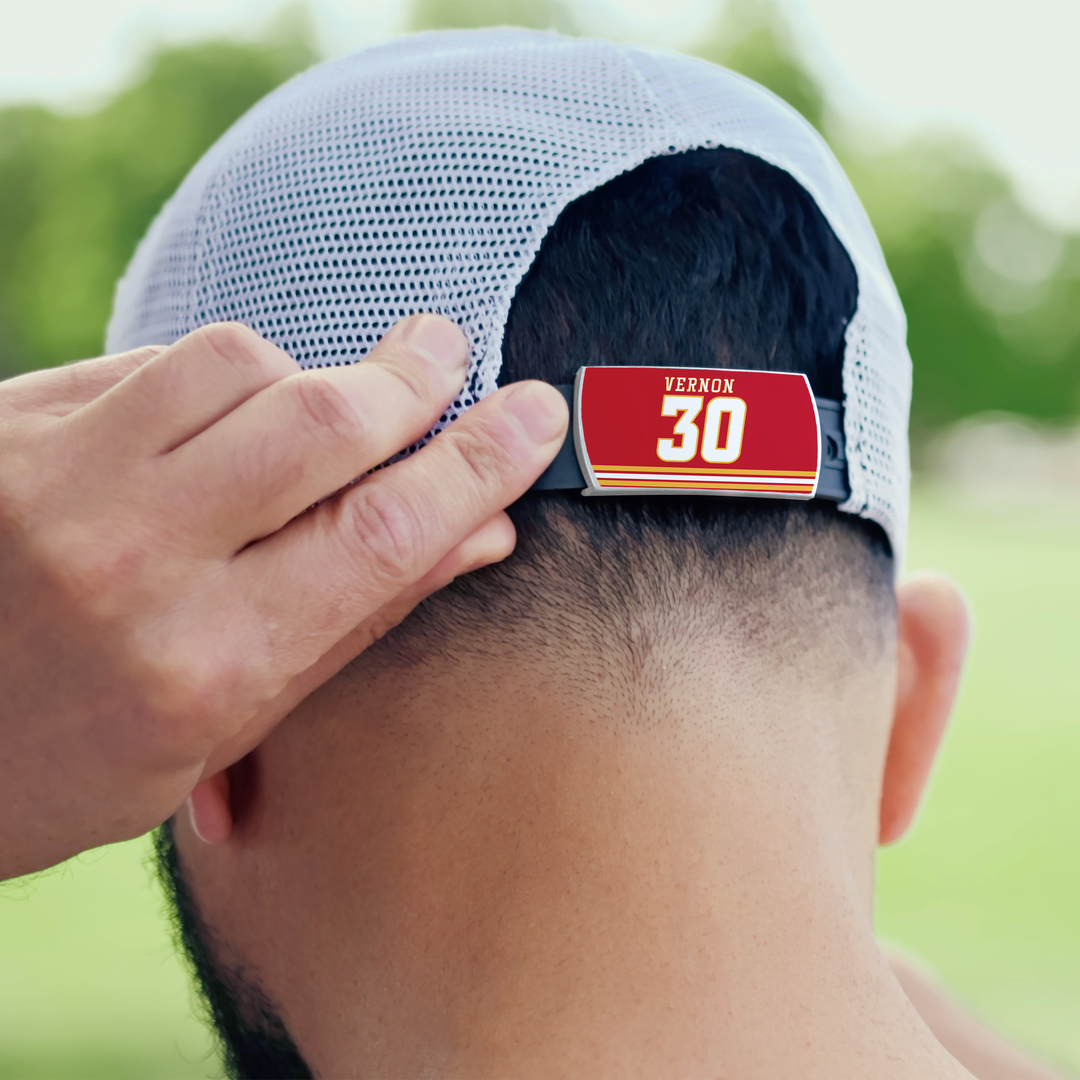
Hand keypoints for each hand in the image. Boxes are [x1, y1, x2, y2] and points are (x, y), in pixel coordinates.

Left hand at [0, 317, 567, 879]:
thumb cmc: (66, 758)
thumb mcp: (220, 727)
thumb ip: (356, 618)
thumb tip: (478, 533)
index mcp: (202, 667)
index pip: (384, 533)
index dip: (479, 463)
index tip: (535, 416)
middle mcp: (127, 565)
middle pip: (323, 424)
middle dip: (412, 380)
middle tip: (446, 359)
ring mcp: (49, 480)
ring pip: (237, 364)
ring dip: (307, 376)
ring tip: (320, 411)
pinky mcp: (4, 422)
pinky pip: (151, 360)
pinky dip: (217, 378)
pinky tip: (218, 420)